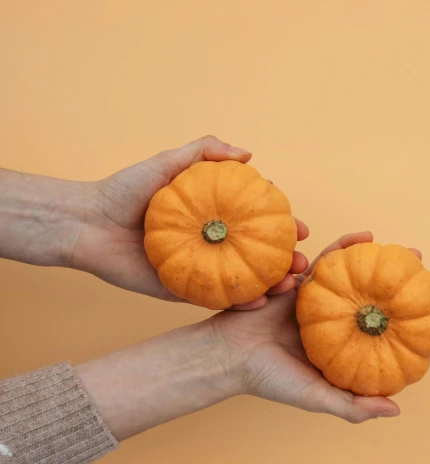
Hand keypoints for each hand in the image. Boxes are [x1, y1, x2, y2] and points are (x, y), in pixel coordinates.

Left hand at [72, 135, 308, 308]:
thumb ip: (205, 152)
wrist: (86, 223)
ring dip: (271, 286)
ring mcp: (199, 269)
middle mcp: (210, 244)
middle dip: (287, 262)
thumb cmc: (124, 191)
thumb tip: (248, 153)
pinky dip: (239, 305)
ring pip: (244, 281)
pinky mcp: (181, 291)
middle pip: (258, 256)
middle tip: (303, 263)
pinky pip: (215, 300)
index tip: (302, 230)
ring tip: (289, 285)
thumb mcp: (168, 163)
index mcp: (212, 218)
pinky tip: (258, 303)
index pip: (256, 224)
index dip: (283, 228)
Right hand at [210, 231, 429, 422]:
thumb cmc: (270, 379)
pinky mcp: (301, 283)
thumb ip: (352, 406)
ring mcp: (321, 303)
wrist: (227, 355)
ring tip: (409, 252)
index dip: (414, 331)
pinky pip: (326, 261)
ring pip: (358, 278)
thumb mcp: (316, 397)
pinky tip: (363, 235)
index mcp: (343, 352)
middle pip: (379, 303)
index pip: (386, 340)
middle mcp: (337, 326)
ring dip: (383, 262)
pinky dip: (344, 247)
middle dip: (407, 289)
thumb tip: (397, 409)